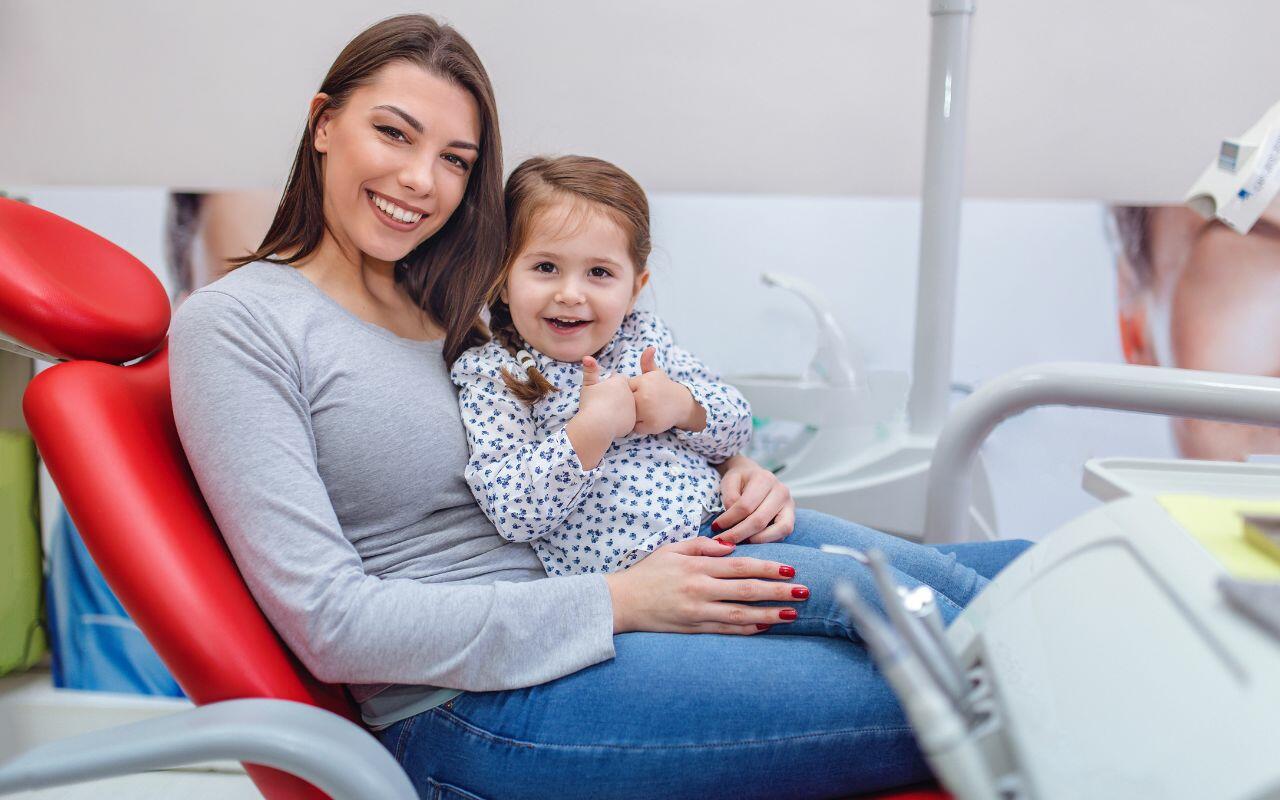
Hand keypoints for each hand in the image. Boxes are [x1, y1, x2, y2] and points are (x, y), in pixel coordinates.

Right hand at [566, 356, 635, 468]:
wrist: (597, 425)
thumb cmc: (591, 403)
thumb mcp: (588, 385)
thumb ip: (589, 370)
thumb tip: (586, 356)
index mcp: (620, 382)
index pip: (618, 379)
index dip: (610, 384)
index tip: (603, 390)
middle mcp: (630, 393)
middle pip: (624, 392)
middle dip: (617, 396)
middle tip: (605, 403)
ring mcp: (633, 407)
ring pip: (627, 406)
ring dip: (620, 408)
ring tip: (607, 413)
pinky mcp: (633, 421)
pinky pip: (627, 419)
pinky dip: (621, 420)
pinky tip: (611, 423)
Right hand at [603, 537, 806, 633]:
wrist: (620, 602)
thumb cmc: (647, 573)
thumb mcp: (672, 549)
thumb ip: (702, 545)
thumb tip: (729, 546)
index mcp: (697, 566)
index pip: (740, 566)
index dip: (768, 567)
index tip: (790, 568)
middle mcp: (699, 589)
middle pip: (746, 590)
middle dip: (777, 591)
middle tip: (803, 591)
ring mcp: (696, 611)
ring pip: (740, 614)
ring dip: (769, 614)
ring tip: (792, 613)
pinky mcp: (692, 628)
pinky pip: (724, 630)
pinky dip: (746, 630)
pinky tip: (764, 628)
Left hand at [628, 346, 705, 434]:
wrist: (683, 404)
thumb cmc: (665, 388)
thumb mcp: (656, 374)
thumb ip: (647, 362)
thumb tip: (650, 347)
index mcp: (643, 382)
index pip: (624, 389)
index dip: (629, 393)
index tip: (637, 394)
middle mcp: (645, 396)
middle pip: (625, 403)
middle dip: (629, 404)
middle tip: (640, 404)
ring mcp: (648, 411)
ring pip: (629, 416)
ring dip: (633, 416)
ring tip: (644, 411)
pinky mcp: (651, 424)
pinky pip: (636, 428)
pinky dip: (640, 426)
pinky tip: (648, 420)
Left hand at [711, 455, 794, 543]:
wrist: (755, 476)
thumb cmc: (741, 479)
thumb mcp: (729, 481)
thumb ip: (730, 497)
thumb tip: (732, 520)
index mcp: (765, 478)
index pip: (745, 505)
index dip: (729, 519)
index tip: (715, 527)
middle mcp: (781, 491)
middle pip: (760, 520)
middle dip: (738, 534)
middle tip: (722, 541)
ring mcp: (789, 505)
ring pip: (777, 530)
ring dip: (755, 541)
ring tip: (738, 543)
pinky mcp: (791, 518)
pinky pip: (782, 535)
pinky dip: (766, 541)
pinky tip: (750, 541)